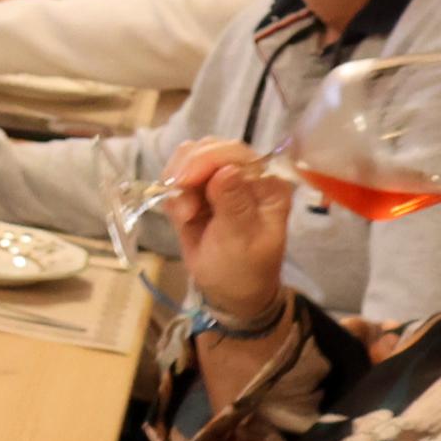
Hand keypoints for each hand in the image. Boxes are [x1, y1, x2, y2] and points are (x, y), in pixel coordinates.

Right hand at [159, 138, 290, 325]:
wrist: (230, 292)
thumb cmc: (244, 270)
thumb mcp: (241, 241)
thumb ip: (234, 205)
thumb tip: (226, 170)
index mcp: (267, 184)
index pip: (236, 154)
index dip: (207, 161)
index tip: (184, 183)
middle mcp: (246, 174)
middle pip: (210, 148)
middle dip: (188, 171)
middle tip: (181, 205)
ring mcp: (221, 179)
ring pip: (189, 157)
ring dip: (178, 183)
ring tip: (185, 215)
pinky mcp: (200, 189)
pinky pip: (177, 176)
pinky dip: (173, 193)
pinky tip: (182, 216)